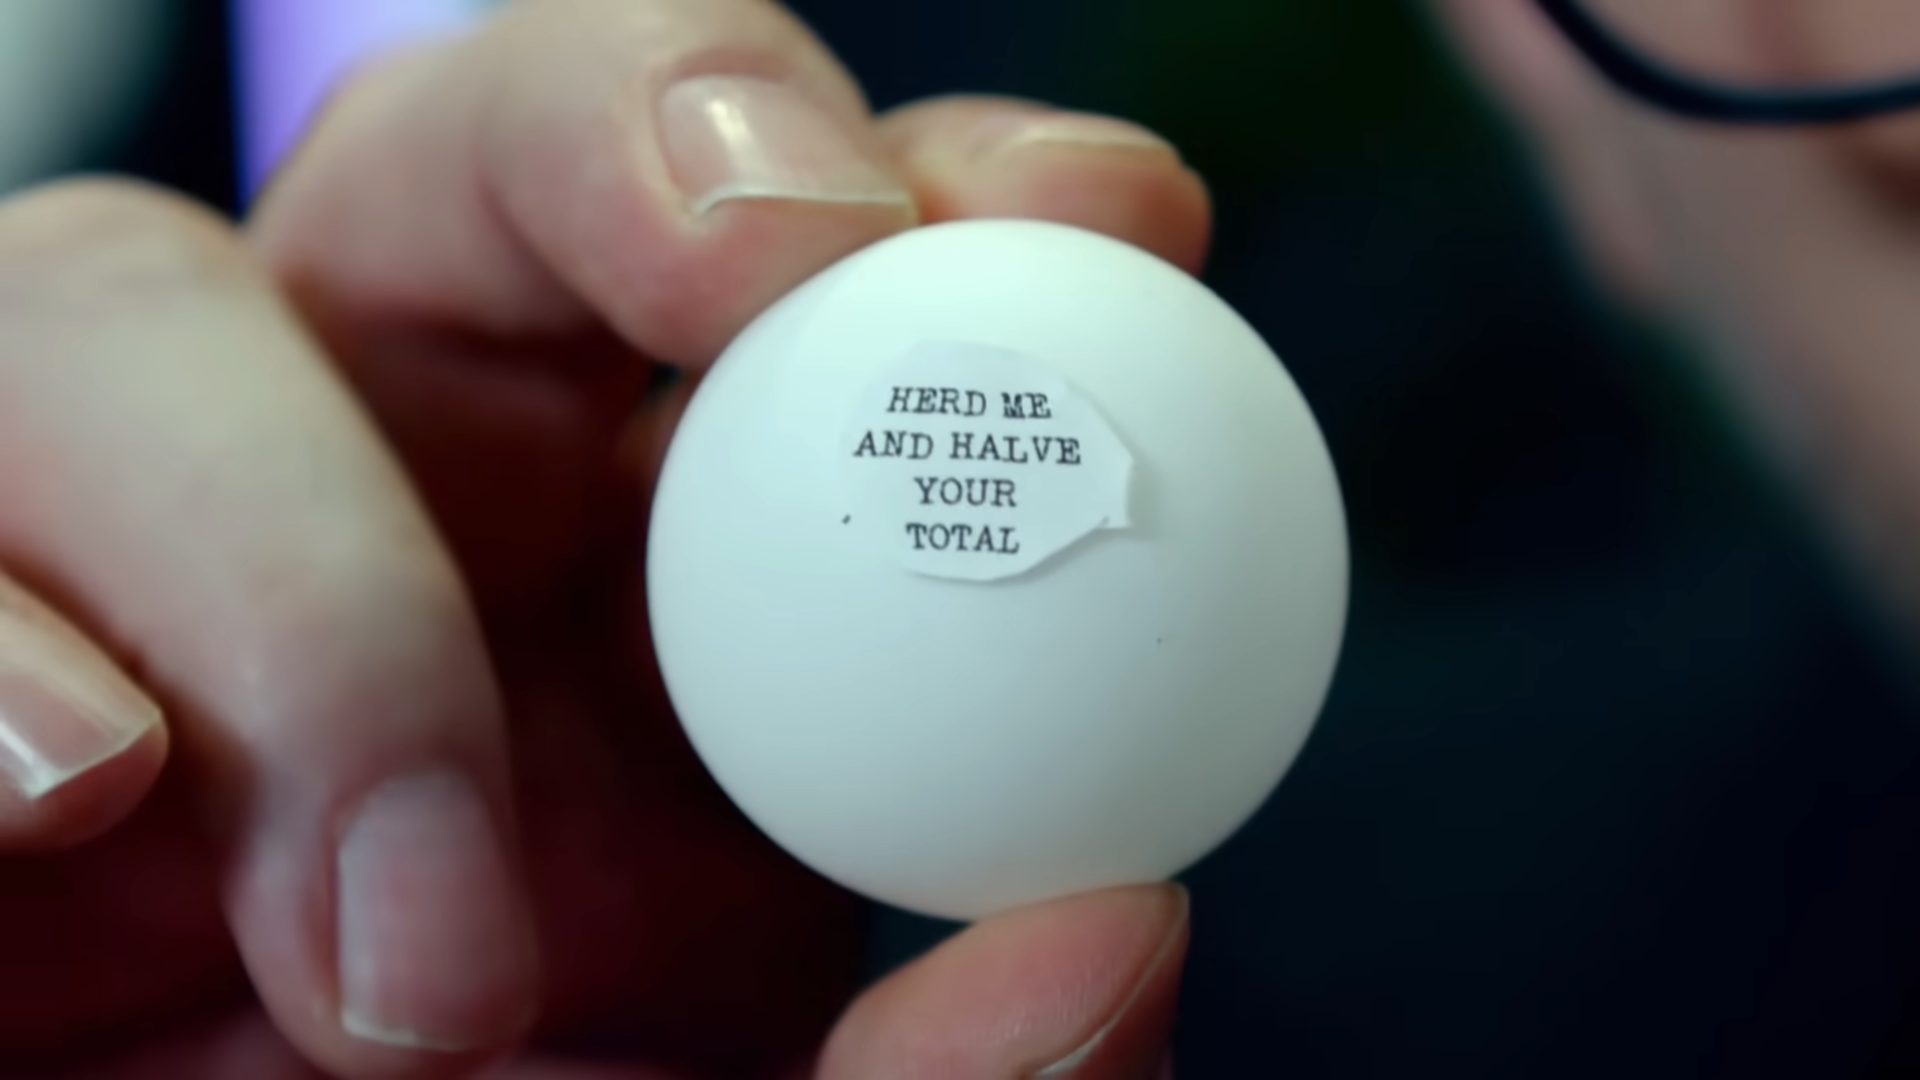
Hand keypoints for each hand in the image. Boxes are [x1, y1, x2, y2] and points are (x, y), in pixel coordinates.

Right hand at [0, 0, 1209, 1075]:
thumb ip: (950, 1074)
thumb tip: (1118, 931)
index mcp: (628, 581)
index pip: (775, 284)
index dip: (933, 194)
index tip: (1116, 219)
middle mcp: (373, 501)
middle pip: (469, 159)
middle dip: (625, 131)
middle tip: (776, 270)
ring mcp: (96, 552)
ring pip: (118, 306)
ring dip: (298, 563)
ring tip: (407, 966)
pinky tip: (77, 803)